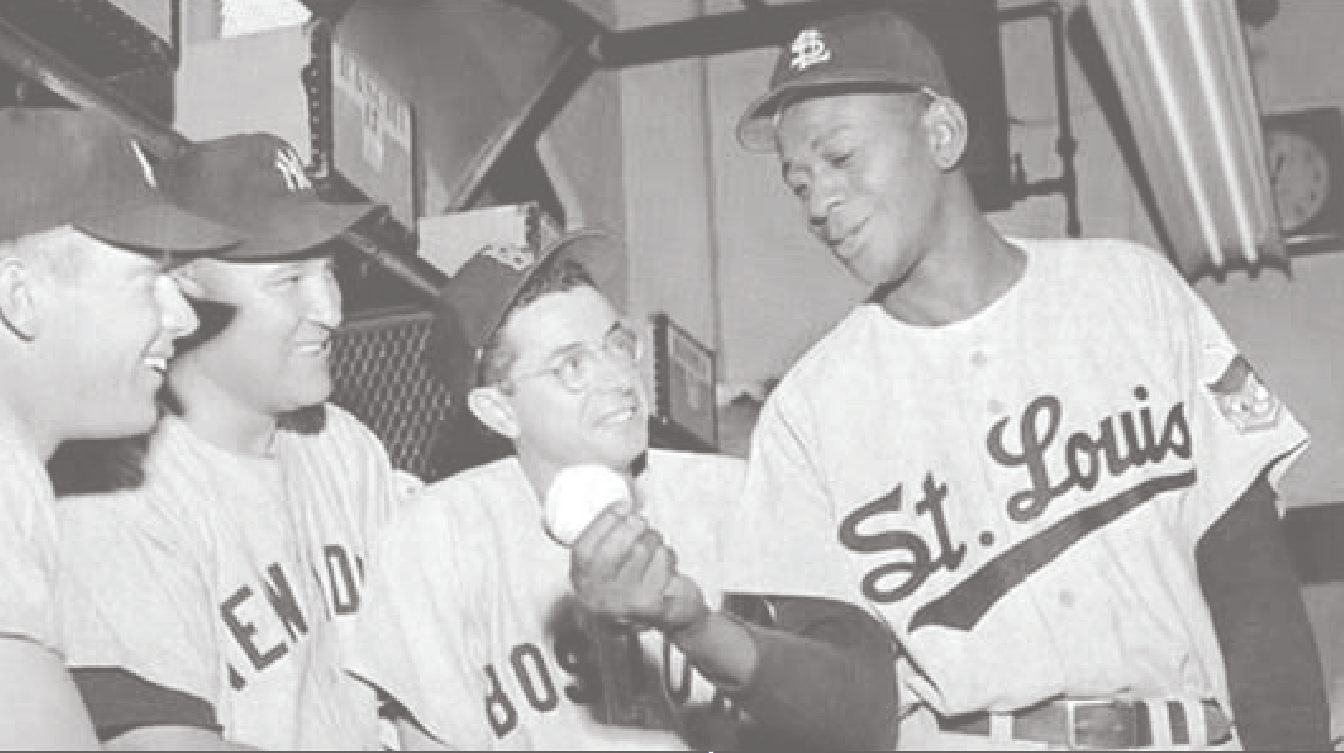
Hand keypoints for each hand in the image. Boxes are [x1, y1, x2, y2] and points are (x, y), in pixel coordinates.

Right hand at [569, 499, 707, 633]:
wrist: (667, 617)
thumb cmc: (637, 583)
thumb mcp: (611, 564)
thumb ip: (609, 537)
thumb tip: (623, 506)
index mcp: (582, 583)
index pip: (584, 550)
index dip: (605, 521)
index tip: (624, 506)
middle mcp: (597, 598)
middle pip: (612, 549)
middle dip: (632, 526)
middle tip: (642, 522)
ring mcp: (624, 603)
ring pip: (642, 549)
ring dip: (654, 540)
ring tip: (655, 547)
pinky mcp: (651, 605)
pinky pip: (662, 561)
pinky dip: (669, 557)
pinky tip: (667, 566)